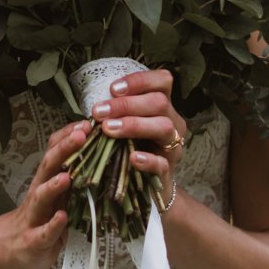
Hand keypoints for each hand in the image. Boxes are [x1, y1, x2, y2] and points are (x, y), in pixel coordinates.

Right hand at [0, 119, 90, 268]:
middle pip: (49, 166)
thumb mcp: (56, 193)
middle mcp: (39, 193)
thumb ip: (73, 174)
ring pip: (41, 197)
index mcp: (47, 180)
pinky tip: (62, 217)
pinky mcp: (34, 240)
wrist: (12, 247)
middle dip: (65, 149)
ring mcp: (35, 216)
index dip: (69, 135)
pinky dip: (53, 225)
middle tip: (82, 134)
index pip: (55, 151)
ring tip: (67, 177)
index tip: (88, 122)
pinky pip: (43, 232)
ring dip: (53, 186)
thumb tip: (98, 151)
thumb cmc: (40, 217)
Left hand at [88, 67, 186, 203]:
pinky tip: (132, 157)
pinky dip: (148, 160)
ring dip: (134, 125)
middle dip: (127, 104)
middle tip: (99, 111)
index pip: (162, 81)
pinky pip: (163, 163)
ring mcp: (173, 147)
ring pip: (164, 127)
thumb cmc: (131, 148)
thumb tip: (95, 107)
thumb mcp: (125, 126)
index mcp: (163, 106)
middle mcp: (173, 122)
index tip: (113, 89)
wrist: (146, 187)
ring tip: (109, 129)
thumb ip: (115, 113)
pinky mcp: (168, 171)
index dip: (139, 81)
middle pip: (159, 102)